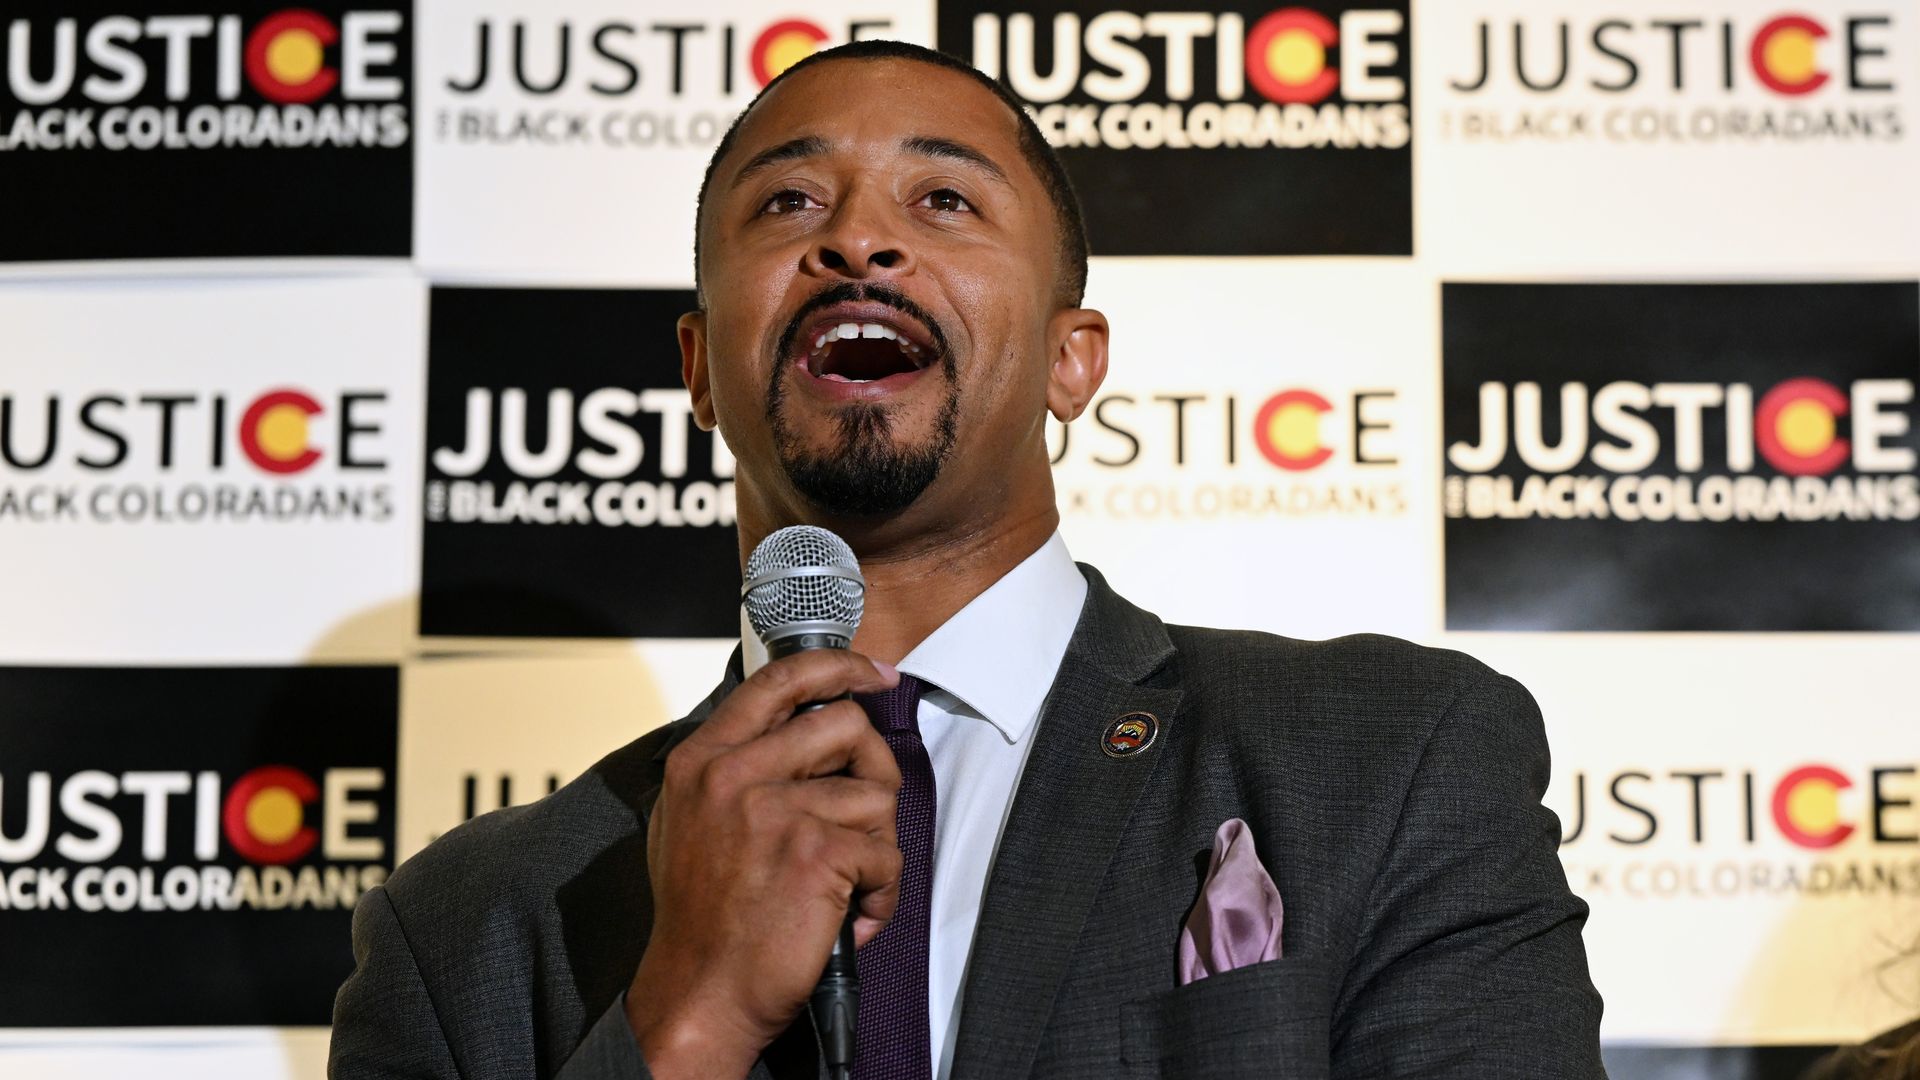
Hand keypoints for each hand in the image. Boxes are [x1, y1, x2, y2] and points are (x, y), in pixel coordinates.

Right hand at [625, 650, 903, 1079]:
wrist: (699, 993)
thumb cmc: (701, 919)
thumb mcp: (688, 821)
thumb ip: (732, 767)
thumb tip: (797, 728)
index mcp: (702, 760)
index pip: (780, 680)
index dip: (840, 667)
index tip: (875, 675)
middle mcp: (733, 775)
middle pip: (845, 724)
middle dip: (872, 770)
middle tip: (865, 816)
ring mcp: (774, 810)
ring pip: (875, 793)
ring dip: (876, 844)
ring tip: (847, 884)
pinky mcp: (816, 852)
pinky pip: (886, 854)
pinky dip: (881, 894)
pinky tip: (851, 917)